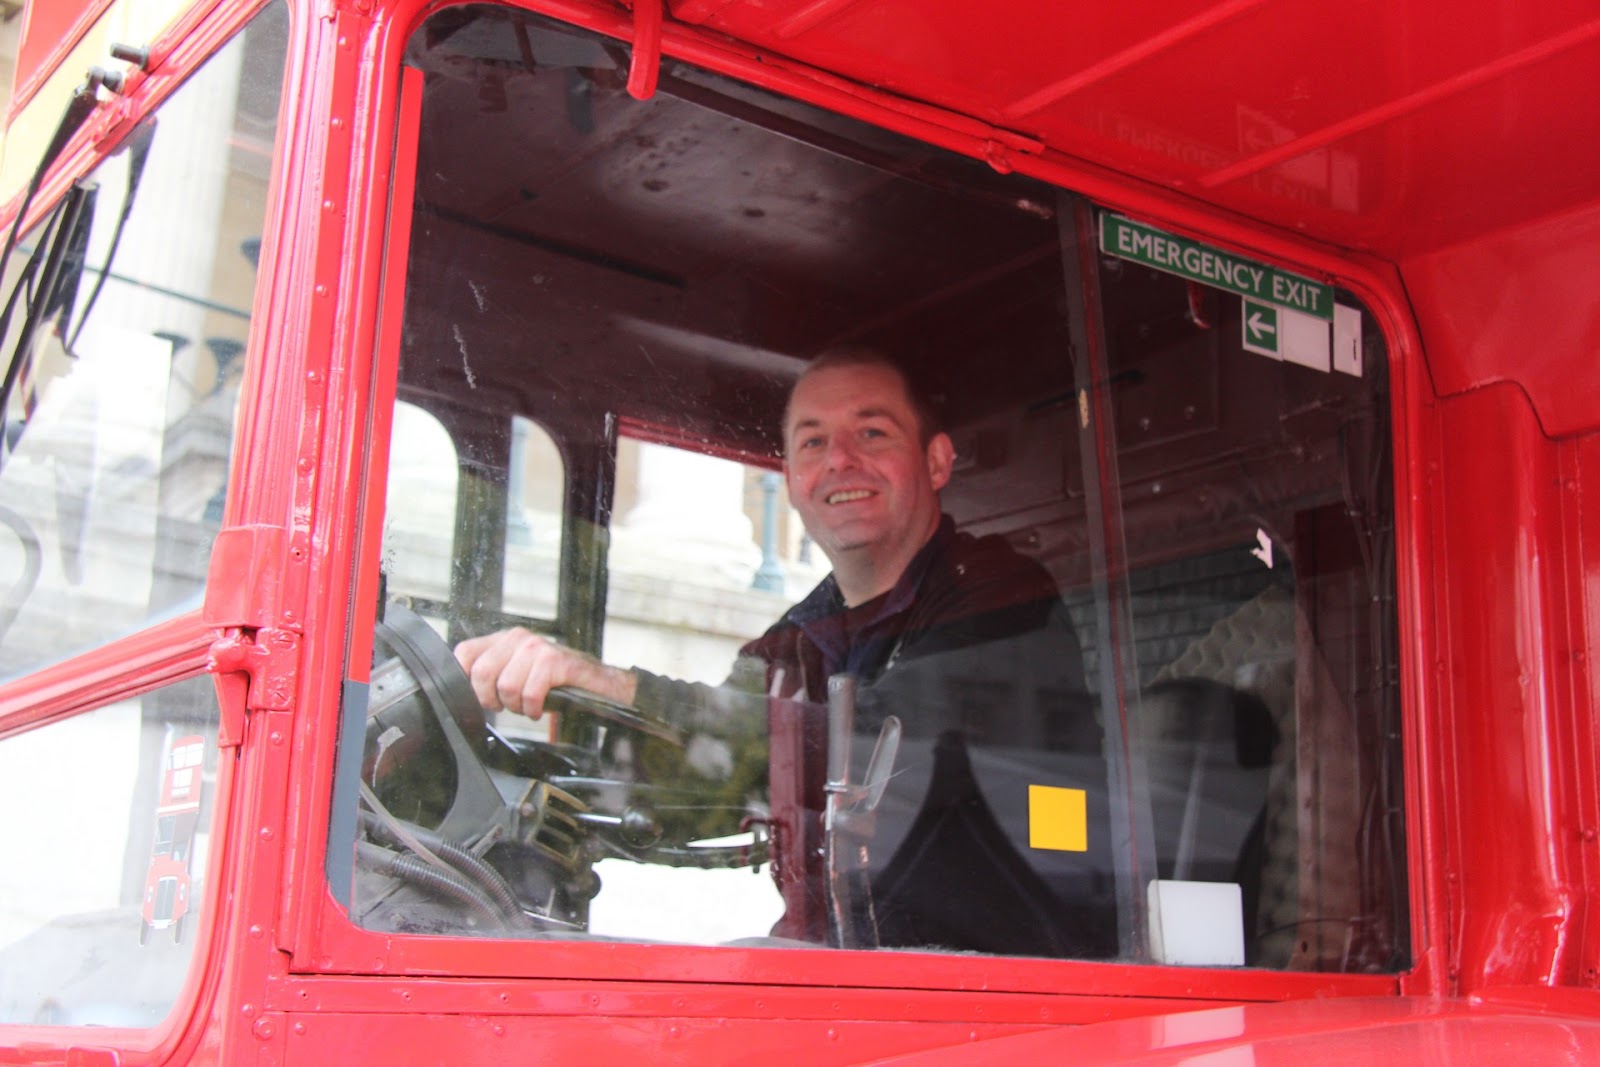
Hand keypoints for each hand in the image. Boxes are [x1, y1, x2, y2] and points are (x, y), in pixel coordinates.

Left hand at [453, 627, 638, 716]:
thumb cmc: (558, 682)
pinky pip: (530, 694)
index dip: (465, 680)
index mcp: (504, 639)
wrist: (600, 685)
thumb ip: (493, 674)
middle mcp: (518, 637)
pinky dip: (533, 709)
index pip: (464, 652)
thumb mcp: (519, 673)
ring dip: (516, 707)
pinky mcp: (555, 661)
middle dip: (491, 700)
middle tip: (507, 706)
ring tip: (528, 706)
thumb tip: (463, 691)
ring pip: (506, 686)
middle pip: (482, 673)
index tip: (480, 696)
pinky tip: (540, 708)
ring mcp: (537, 647)